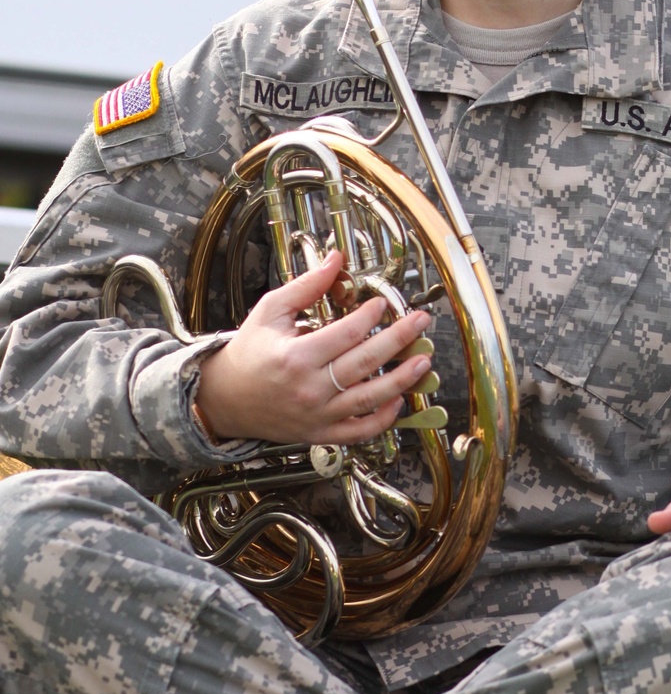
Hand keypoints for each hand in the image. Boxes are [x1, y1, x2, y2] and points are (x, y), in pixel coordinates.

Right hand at [196, 250, 432, 445]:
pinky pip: (358, 432)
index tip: (383, 303)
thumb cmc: (248, 353)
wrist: (224, 398)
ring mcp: (316, 414)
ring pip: (368, 399)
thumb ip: (306, 286)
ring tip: (423, 361)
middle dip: (399, 339)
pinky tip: (398, 401)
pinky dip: (381, 419)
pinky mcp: (319, 433)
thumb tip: (335, 259)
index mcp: (296, 356)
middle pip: (365, 362)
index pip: (347, 333)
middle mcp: (309, 388)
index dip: (371, 316)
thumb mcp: (270, 311)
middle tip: (421, 322)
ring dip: (401, 380)